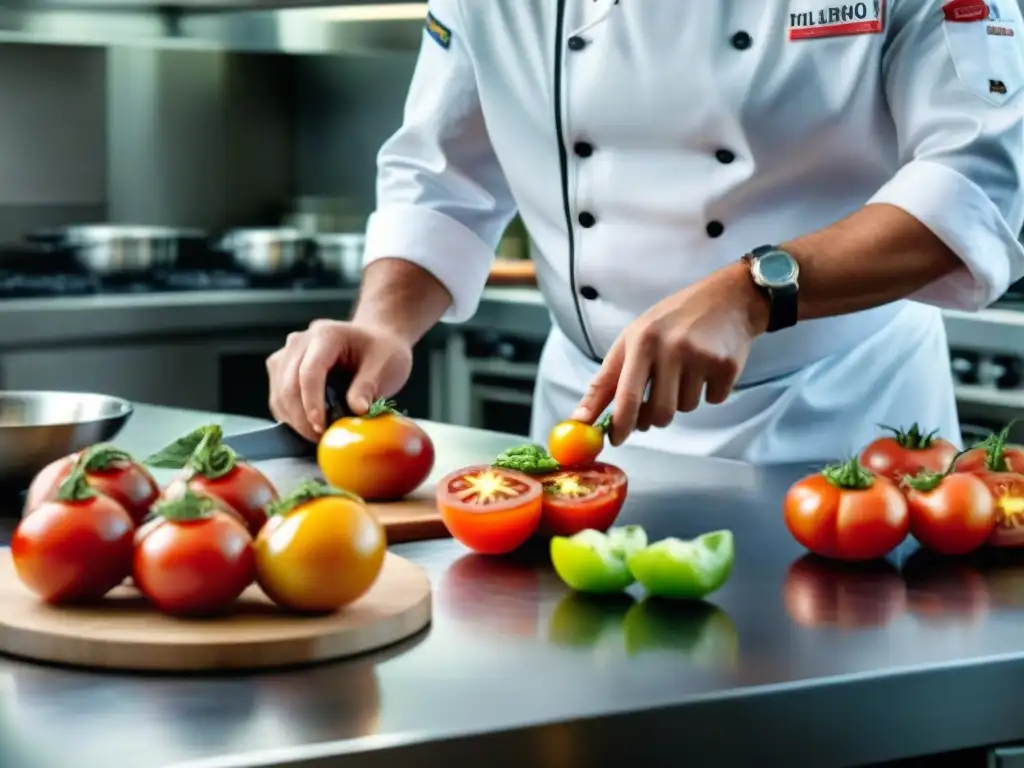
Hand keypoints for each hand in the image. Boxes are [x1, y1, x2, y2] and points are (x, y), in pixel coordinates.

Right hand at [266, 320, 412, 440]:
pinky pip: (278, 396)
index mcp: (326, 335)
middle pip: (289, 385)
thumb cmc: (383, 351)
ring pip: (279, 393)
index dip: (312, 403)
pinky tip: (309, 426)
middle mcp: (300, 341)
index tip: (321, 427)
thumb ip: (368, 386)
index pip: (309, 372)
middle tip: (322, 439)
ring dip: (294, 420)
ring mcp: (288, 353)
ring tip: (318, 435)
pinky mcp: (282, 367)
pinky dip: (290, 416)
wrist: (375, 339)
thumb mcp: (386, 365)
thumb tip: (357, 411)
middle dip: (302, 418)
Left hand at [572, 263, 769, 445]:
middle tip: (655, 408)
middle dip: (654, 418)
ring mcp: (699, 357)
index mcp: (641, 341)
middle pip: (658, 413)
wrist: (728, 298)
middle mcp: (669, 348)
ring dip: (683, 399)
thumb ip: (609, 378)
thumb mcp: (634, 338)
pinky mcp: (726, 366)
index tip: (615, 440)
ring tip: (687, 370)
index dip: (618, 424)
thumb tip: (583, 418)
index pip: (625, 395)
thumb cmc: (673, 321)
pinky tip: (709, 366)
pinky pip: (713, 400)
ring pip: (685, 408)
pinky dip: (710, 391)